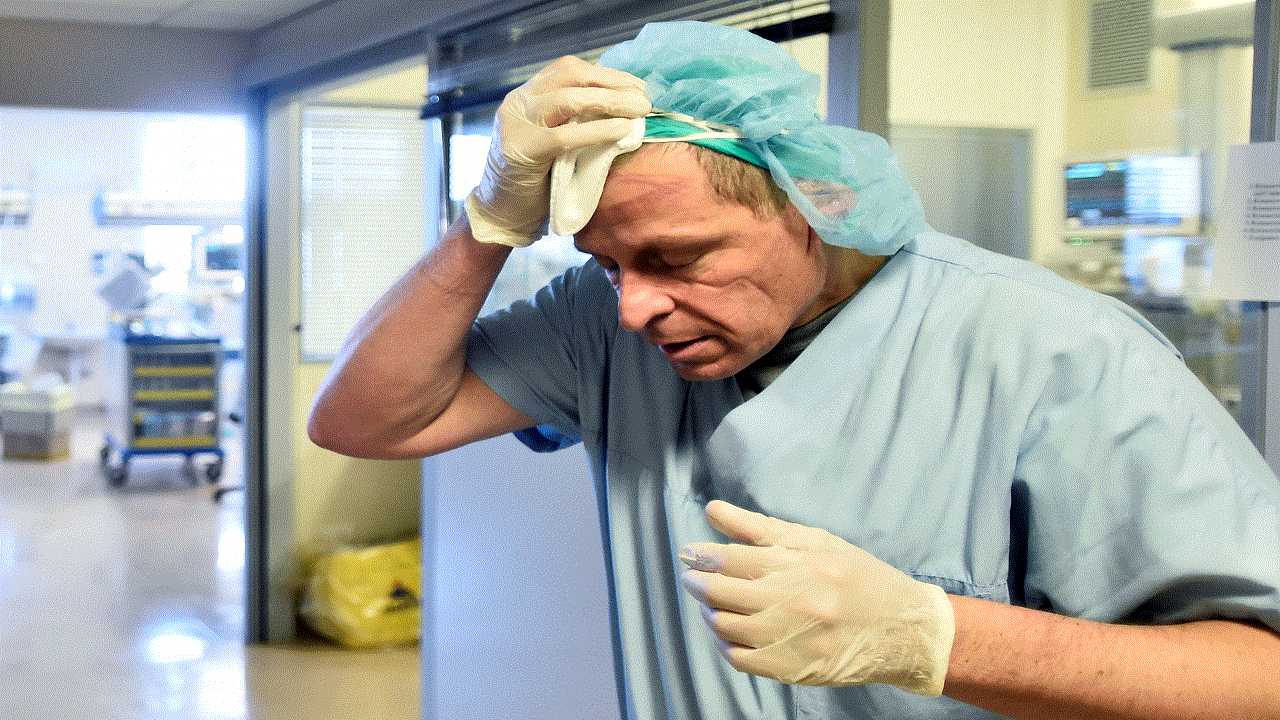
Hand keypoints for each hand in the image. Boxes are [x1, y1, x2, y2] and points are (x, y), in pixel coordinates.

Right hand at [466, 55, 650, 246]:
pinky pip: (564, 136)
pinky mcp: (520, 150)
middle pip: (570, 76)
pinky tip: (620, 131)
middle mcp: (518, 101)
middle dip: (613, 84)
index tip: (636, 86)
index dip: (607, 74)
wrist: (501, 213)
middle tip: (643, 98)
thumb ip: (573, 119)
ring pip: (567, 99)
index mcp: (527, 94)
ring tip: (638, 111)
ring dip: (610, 102)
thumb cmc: (535, 179)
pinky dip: (597, 131)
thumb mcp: (552, 139)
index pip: (569, 69)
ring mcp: (516, 124)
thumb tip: (622, 105)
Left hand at [679, 500, 954, 695]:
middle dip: (699, 583)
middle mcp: (794, 600)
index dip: (702, 555)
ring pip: (726, 626)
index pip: (732, 558)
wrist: (903, 629)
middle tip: (693, 577)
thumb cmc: (858, 577)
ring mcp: (793, 638)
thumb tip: (713, 510)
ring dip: (710, 612)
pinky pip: (740, 659)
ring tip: (711, 603)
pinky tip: (728, 631)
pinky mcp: (793, 669)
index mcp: (800, 564)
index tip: (688, 554)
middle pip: (724, 592)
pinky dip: (725, 643)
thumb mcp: (816, 541)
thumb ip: (760, 527)